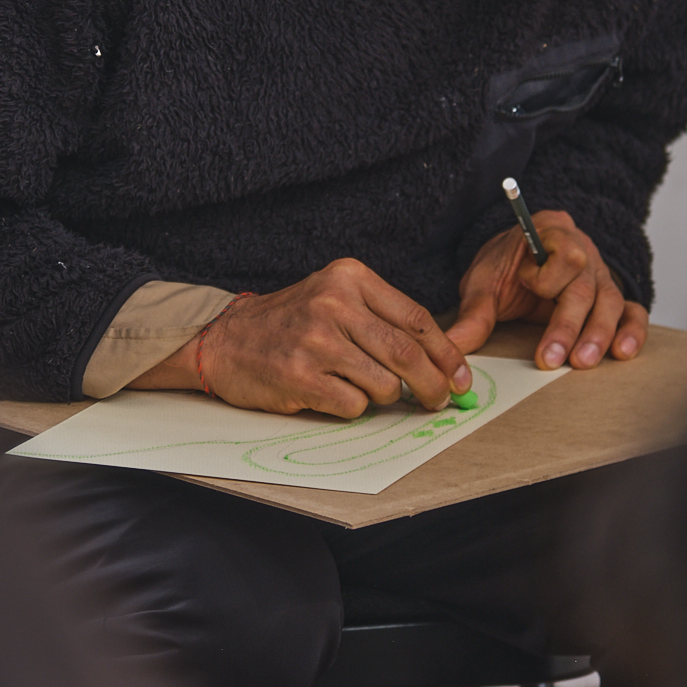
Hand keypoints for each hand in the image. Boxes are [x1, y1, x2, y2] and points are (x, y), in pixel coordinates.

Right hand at [127, 258, 472, 417]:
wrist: (225, 340)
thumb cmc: (289, 323)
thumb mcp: (334, 298)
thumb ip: (382, 319)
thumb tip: (443, 359)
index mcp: (350, 278)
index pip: (417, 319)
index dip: (447, 353)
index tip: (462, 376)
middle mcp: (335, 304)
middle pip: (407, 354)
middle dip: (433, 385)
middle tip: (439, 400)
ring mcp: (317, 341)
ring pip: (385, 385)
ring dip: (386, 397)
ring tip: (364, 389)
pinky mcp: (302, 376)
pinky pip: (354, 405)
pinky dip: (354, 408)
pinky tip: (334, 395)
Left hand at [449, 211, 647, 370]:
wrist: (519, 261)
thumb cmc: (505, 268)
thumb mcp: (484, 284)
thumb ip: (474, 315)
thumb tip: (451, 348)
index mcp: (551, 233)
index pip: (565, 255)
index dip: (547, 278)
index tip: (525, 285)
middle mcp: (584, 250)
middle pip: (587, 287)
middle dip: (569, 325)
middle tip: (553, 359)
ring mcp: (601, 274)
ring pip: (611, 303)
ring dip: (598, 335)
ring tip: (583, 363)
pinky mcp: (611, 296)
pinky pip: (632, 312)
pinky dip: (632, 332)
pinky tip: (623, 352)